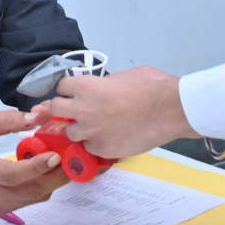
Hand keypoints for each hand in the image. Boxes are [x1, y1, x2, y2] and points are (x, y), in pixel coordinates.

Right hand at [0, 110, 68, 213]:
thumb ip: (9, 120)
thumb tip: (39, 115)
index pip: (13, 174)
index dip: (37, 166)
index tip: (56, 155)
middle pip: (31, 191)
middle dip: (56, 177)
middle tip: (72, 160)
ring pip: (34, 198)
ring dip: (53, 183)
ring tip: (64, 164)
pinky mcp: (3, 210)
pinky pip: (30, 200)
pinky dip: (43, 187)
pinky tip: (48, 172)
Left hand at [40, 67, 195, 158]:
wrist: (169, 110)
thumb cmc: (151, 86)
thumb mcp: (122, 75)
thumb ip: (103, 83)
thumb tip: (98, 89)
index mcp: (86, 87)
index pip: (60, 87)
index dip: (68, 90)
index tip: (73, 93)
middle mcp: (82, 109)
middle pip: (54, 109)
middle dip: (64, 109)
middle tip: (77, 110)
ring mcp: (90, 132)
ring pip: (70, 132)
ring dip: (79, 128)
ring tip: (96, 127)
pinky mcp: (101, 149)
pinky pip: (89, 147)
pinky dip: (96, 143)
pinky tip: (110, 138)